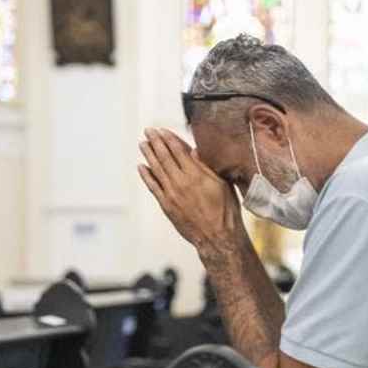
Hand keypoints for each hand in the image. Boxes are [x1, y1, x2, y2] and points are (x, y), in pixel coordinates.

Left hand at [138, 127, 245, 255]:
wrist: (217, 237)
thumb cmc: (225, 211)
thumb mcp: (222, 184)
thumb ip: (207, 166)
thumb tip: (195, 150)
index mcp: (197, 174)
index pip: (179, 151)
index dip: (169, 139)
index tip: (162, 130)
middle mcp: (181, 182)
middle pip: (165, 157)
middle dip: (155, 142)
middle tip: (148, 131)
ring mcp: (172, 194)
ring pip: (157, 169)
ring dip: (148, 155)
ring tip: (142, 144)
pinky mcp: (167, 205)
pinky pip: (153, 187)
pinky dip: (146, 176)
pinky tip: (141, 167)